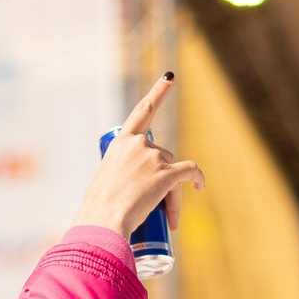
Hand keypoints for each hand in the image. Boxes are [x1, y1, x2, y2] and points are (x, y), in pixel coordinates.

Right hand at [75, 74, 203, 236]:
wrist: (104, 220)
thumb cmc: (99, 209)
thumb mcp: (105, 181)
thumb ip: (120, 175)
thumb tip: (127, 188)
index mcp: (121, 142)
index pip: (143, 111)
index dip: (158, 92)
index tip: (169, 78)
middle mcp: (139, 144)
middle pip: (163, 156)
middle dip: (164, 178)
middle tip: (157, 206)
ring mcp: (153, 158)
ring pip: (174, 171)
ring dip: (172, 194)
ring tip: (166, 219)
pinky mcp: (166, 175)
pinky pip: (189, 173)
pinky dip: (198, 179)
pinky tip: (200, 187)